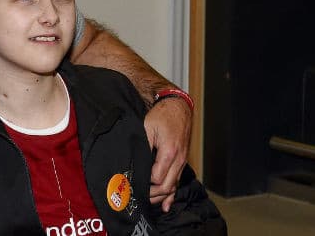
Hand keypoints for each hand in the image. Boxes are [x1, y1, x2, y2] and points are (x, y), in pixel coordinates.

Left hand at [145, 97, 191, 211]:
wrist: (178, 107)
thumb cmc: (162, 116)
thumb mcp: (147, 128)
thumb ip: (144, 147)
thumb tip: (137, 164)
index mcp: (169, 153)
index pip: (156, 178)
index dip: (145, 183)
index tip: (132, 183)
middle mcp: (178, 160)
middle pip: (166, 187)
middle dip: (151, 194)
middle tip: (137, 195)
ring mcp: (182, 162)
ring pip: (172, 186)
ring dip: (160, 196)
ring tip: (147, 201)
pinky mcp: (182, 161)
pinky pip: (178, 182)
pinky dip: (171, 195)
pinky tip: (166, 205)